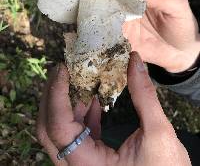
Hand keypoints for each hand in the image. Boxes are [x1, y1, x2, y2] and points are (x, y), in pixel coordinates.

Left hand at [36, 54, 190, 165]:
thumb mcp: (159, 133)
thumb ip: (144, 95)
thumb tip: (135, 60)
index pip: (59, 127)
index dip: (57, 95)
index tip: (62, 69)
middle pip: (48, 129)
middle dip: (53, 96)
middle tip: (62, 70)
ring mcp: (81, 164)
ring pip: (59, 131)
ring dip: (65, 102)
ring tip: (76, 79)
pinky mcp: (89, 159)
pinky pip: (75, 134)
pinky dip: (80, 113)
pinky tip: (92, 99)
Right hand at [92, 0, 199, 72]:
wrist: (181, 53)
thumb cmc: (180, 24)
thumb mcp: (177, 6)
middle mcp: (122, 4)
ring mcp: (117, 22)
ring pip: (96, 13)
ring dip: (88, 12)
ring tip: (81, 14)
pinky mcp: (116, 40)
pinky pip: (102, 35)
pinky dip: (94, 33)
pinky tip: (89, 34)